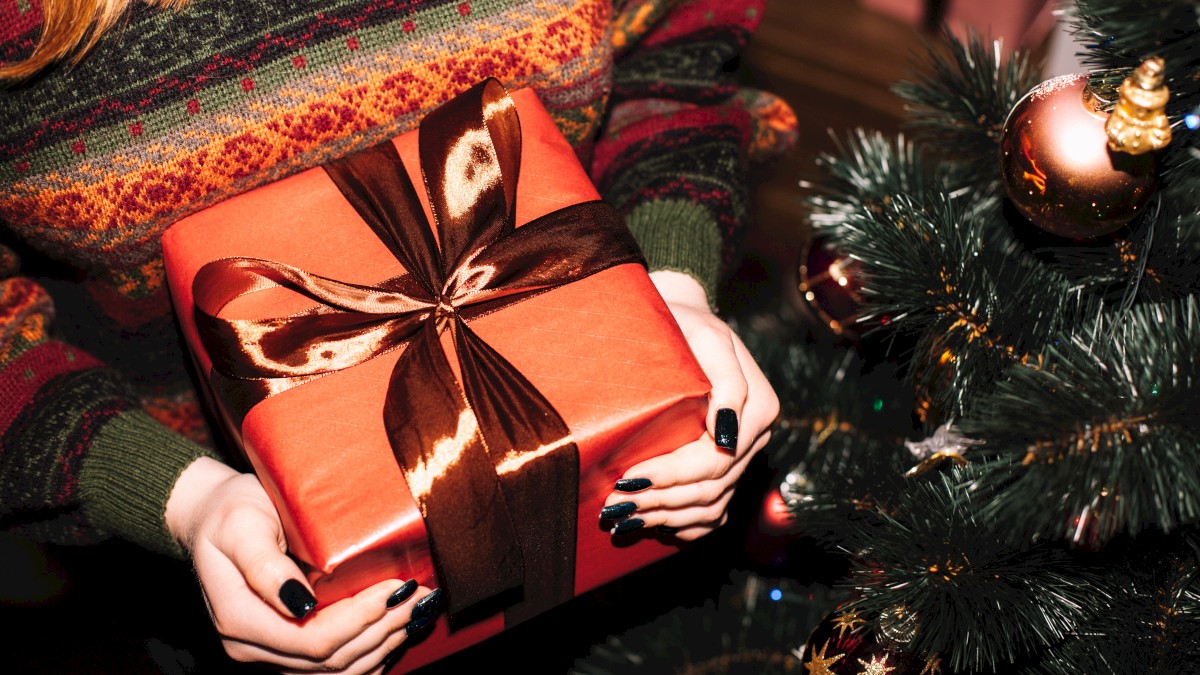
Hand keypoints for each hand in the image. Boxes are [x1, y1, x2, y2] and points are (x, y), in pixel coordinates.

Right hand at [165, 457, 443, 672]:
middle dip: (383, 628)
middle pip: (330, 659)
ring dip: (384, 643)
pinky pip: (333, 666)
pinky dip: (370, 651)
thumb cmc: (230, 512)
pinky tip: (396, 628)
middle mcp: (251, 647)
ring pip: (337, 669)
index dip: (360, 618)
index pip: (313, 639)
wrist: (213, 518)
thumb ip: (265, 566)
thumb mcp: (242, 526)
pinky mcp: (286, 648)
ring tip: (418, 609)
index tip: (396, 586)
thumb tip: (300, 604)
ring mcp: (269, 652)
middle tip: (421, 595)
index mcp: (239, 619)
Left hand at [600, 270, 778, 540]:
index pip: (716, 460)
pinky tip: (653, 528)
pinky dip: (685, 527)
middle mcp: (753, 438)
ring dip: (667, 518)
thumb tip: (727, 433)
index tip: (628, 477)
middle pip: (711, 488)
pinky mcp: (725, 468)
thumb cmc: (686, 325)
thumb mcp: (706, 338)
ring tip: (623, 518)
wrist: (683, 322)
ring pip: (712, 507)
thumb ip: (726, 382)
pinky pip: (713, 514)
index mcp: (758, 408)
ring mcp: (741, 456)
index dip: (672, 475)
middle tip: (614, 505)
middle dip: (661, 501)